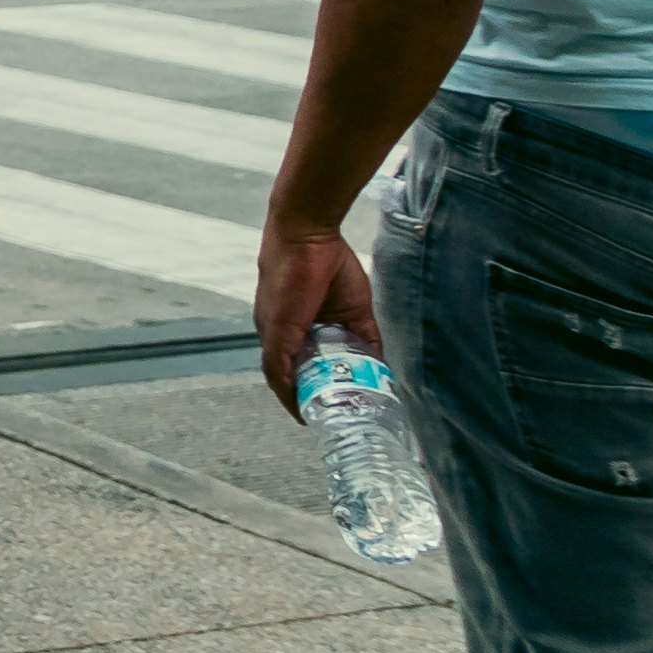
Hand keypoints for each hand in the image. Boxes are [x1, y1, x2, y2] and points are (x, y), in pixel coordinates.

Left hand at [251, 214, 379, 405]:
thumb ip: (364, 336)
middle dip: (309, 399)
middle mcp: (275, 330)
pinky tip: (302, 407)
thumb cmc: (329, 263)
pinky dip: (288, 391)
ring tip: (321, 419)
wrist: (309, 234)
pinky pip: (277, 369)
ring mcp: (272, 331)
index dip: (312, 387)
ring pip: (280, 376)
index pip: (297, 364)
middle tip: (331, 418)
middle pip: (288, 375)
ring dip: (300, 400)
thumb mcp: (355, 309)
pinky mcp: (275, 329)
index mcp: (291, 325)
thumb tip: (379, 363)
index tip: (330, 405)